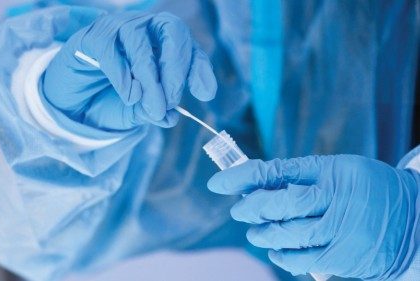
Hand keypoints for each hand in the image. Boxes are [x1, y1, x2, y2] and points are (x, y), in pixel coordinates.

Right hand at [43, 12, 215, 130]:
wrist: (73, 105)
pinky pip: (109, 47)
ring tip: (150, 105)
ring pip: (139, 40)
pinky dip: (122, 73)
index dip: (199, 67)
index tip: (204, 93)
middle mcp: (144, 29)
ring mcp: (117, 29)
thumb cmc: (111, 101)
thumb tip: (171, 117)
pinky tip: (129, 95)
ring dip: (149, 76)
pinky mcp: (91, 37)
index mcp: (163, 44)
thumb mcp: (138, 112)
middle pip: (170, 29)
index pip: (189, 47)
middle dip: (176, 66)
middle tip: (172, 100)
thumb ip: (154, 112)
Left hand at [208, 155, 418, 278]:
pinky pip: (301, 260)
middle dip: (250, 209)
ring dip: (262, 234)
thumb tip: (255, 185)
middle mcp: (335, 199)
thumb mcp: (339, 171)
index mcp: (331, 171)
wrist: (414, 221)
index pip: (276, 172)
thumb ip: (300, 176)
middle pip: (278, 205)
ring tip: (255, 232)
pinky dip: (281, 256)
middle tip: (239, 211)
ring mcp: (340, 230)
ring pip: (285, 234)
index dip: (242, 177)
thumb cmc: (367, 191)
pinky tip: (275, 250)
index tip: (218, 183)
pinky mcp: (342, 257)